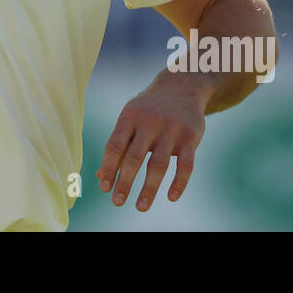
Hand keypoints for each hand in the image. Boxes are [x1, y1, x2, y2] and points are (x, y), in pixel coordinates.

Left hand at [95, 72, 209, 210]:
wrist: (182, 86)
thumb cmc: (148, 108)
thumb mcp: (130, 119)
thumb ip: (118, 146)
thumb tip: (101, 177)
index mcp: (130, 117)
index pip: (114, 146)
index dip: (108, 169)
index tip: (104, 188)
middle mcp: (149, 122)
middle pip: (134, 157)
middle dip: (124, 182)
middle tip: (118, 202)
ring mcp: (171, 129)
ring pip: (158, 164)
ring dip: (149, 188)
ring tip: (141, 206)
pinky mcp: (191, 137)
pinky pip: (186, 164)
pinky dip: (179, 182)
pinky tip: (171, 197)